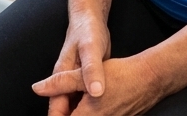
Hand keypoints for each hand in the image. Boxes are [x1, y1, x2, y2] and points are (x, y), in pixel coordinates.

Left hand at [33, 54, 166, 115]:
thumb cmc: (118, 75)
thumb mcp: (84, 74)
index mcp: (87, 115)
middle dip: (65, 112)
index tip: (54, 108)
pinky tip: (87, 102)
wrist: (149, 79)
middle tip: (62, 102)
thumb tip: (37, 88)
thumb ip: (60, 82)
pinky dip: (87, 112)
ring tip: (74, 100)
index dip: (55, 114)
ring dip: (75, 111)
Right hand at [38, 13, 110, 114]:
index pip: (57, 107)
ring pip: (75, 105)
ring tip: (96, 114)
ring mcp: (76, 81)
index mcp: (62, 75)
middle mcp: (66, 81)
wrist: (91, 19)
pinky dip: (90, 107)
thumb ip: (91, 70)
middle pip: (65, 109)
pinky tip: (101, 109)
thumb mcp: (91, 49)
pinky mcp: (86, 81)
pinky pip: (85, 99)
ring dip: (81, 113)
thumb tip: (96, 93)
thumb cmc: (88, 31)